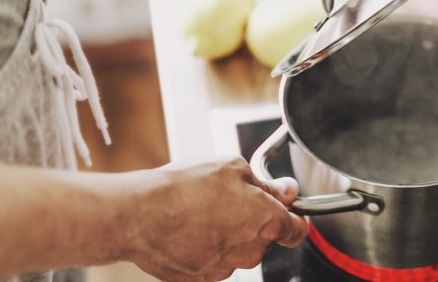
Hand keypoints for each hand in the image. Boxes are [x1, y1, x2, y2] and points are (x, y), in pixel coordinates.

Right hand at [128, 157, 306, 280]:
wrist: (140, 215)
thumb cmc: (185, 187)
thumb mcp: (233, 167)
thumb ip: (266, 183)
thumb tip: (286, 190)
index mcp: (267, 222)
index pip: (297, 230)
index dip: (292, 215)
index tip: (283, 206)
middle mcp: (250, 252)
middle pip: (264, 237)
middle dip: (253, 218)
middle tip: (228, 197)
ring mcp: (225, 269)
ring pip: (237, 249)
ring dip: (228, 232)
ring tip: (201, 210)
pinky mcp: (200, 279)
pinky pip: (212, 260)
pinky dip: (206, 246)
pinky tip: (188, 228)